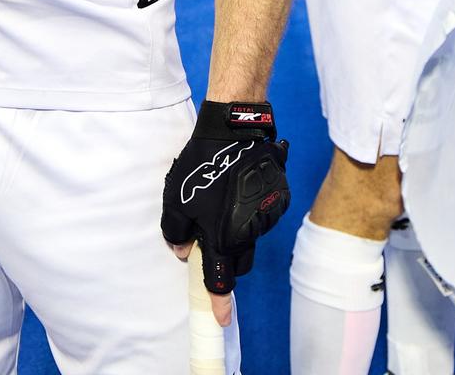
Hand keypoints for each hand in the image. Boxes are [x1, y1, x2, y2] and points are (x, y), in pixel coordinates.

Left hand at [161, 101, 289, 325]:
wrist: (236, 132)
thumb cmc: (202, 166)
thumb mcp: (175, 201)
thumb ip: (175, 232)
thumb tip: (183, 252)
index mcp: (223, 238)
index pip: (220, 282)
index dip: (219, 304)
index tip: (221, 320)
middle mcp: (249, 234)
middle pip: (237, 262)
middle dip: (224, 261)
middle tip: (207, 240)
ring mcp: (268, 218)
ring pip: (250, 238)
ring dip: (236, 232)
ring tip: (221, 203)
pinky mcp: (279, 200)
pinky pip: (262, 217)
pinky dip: (250, 213)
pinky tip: (238, 191)